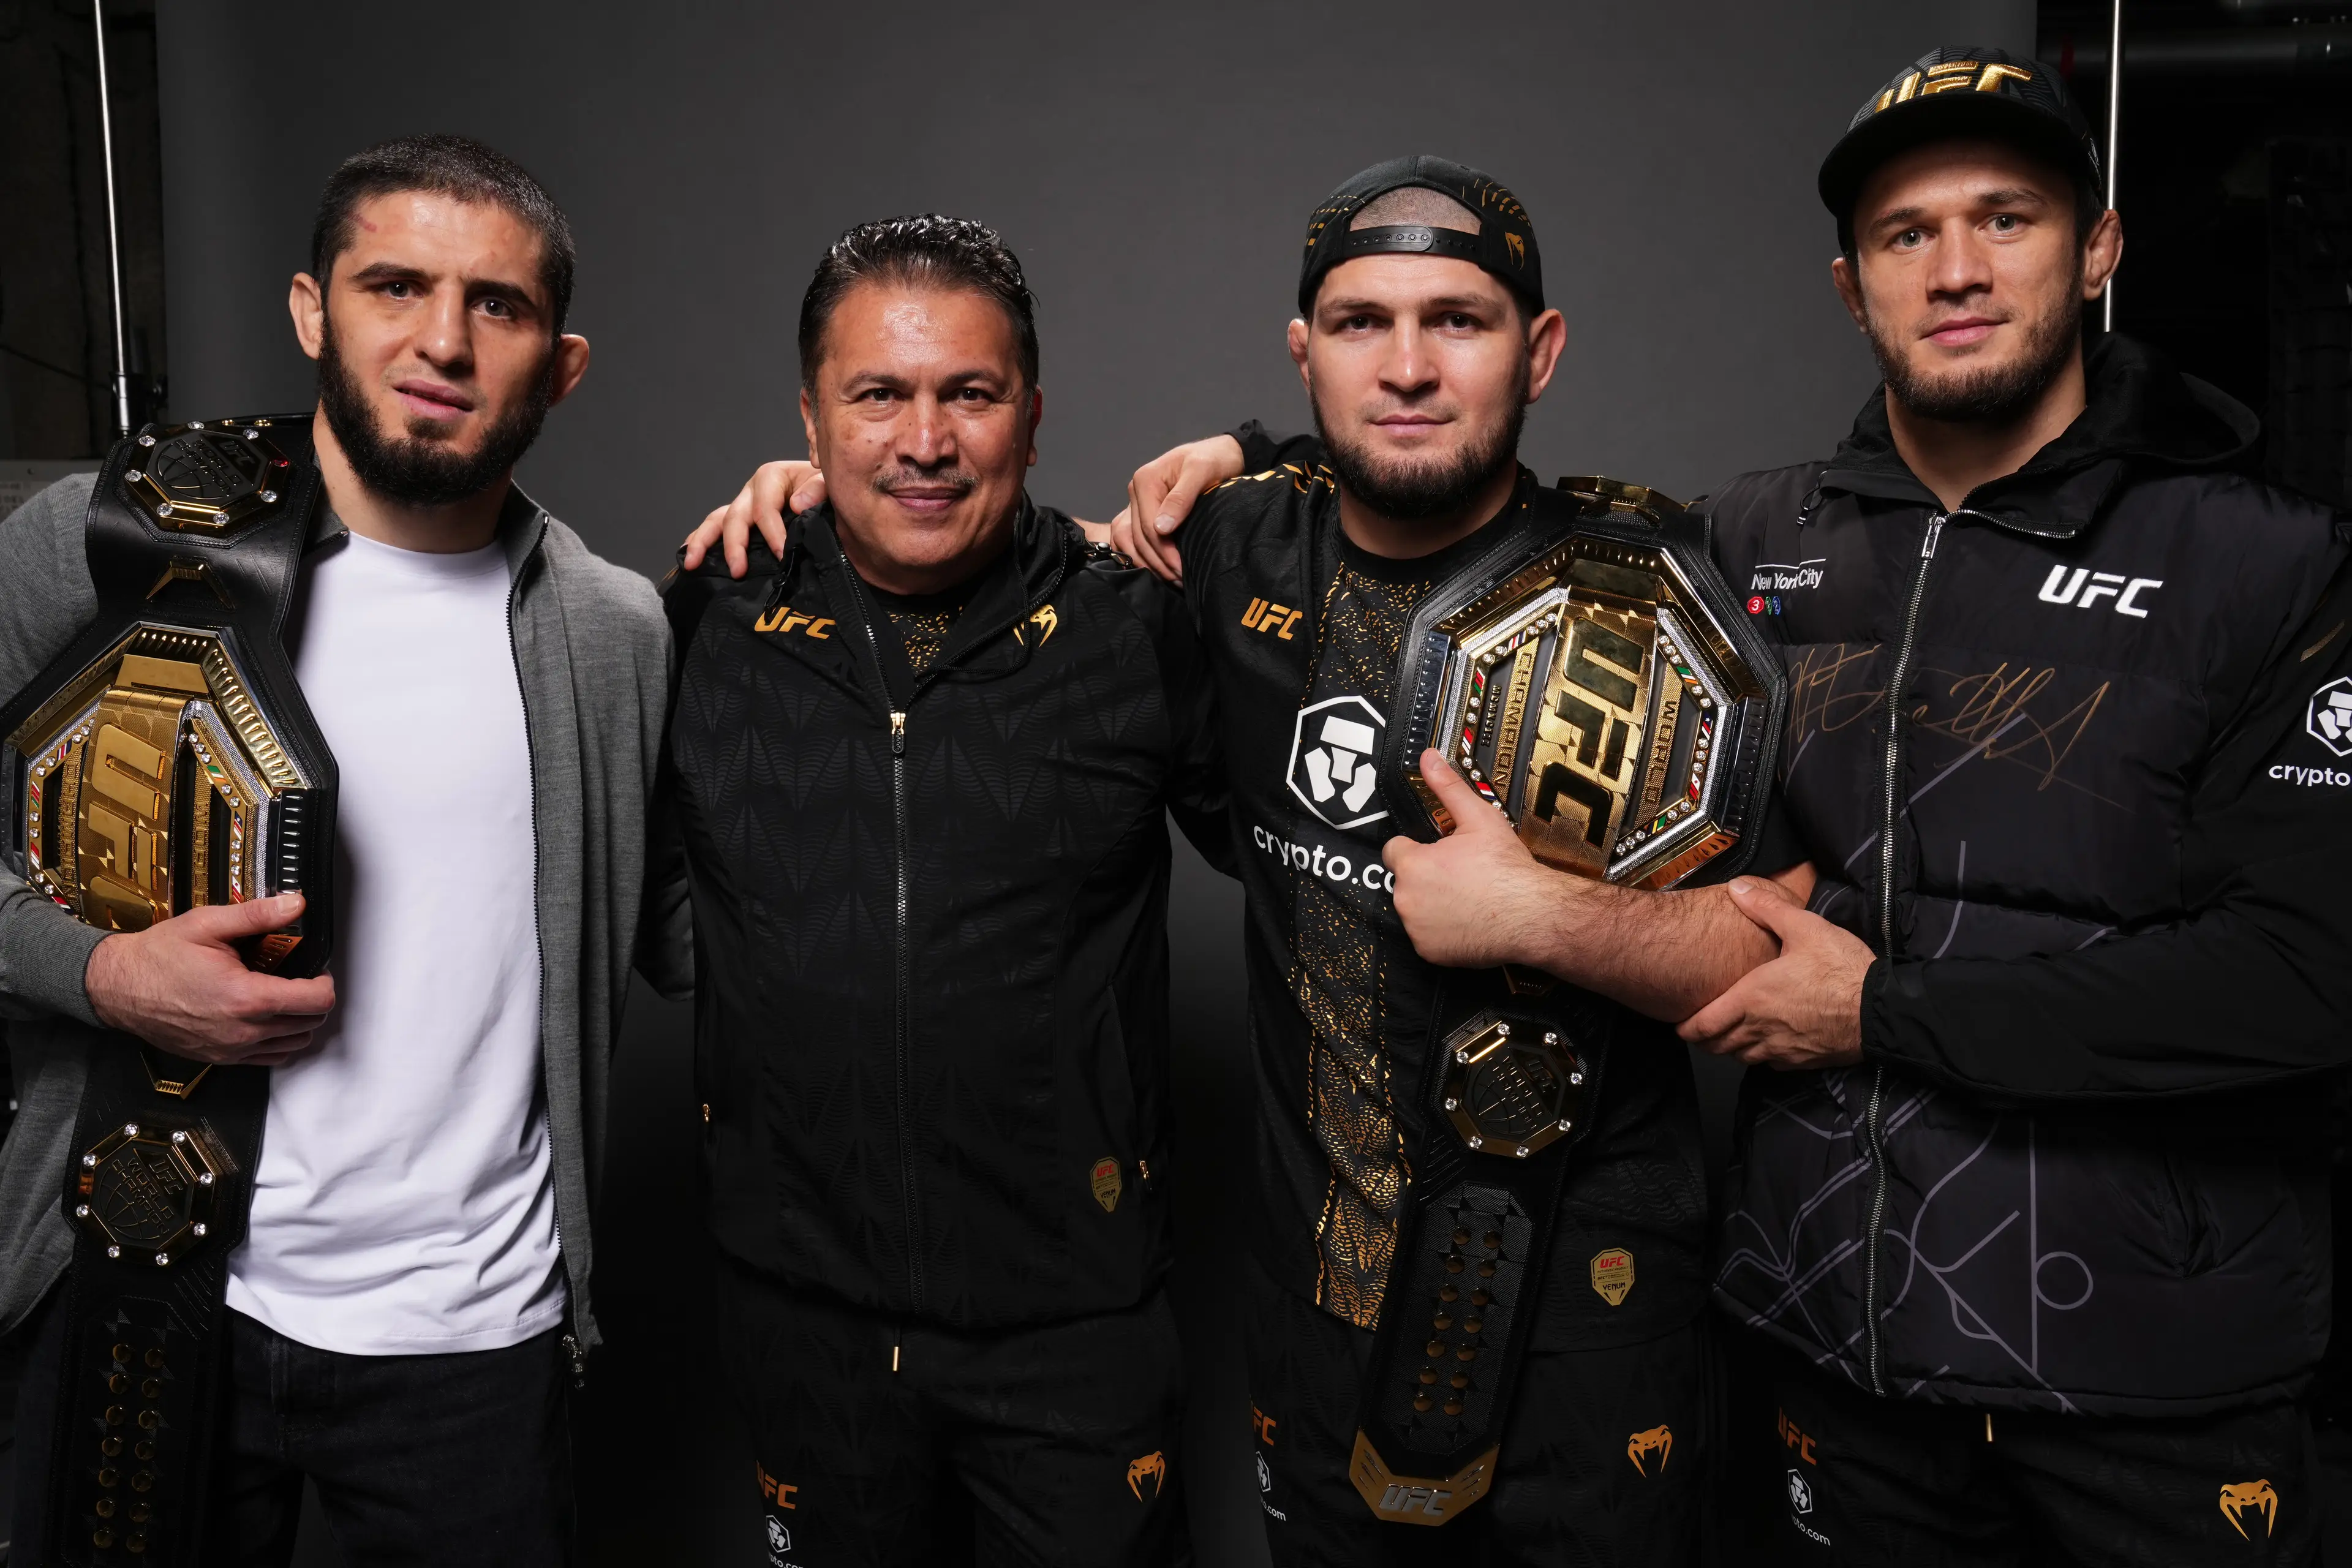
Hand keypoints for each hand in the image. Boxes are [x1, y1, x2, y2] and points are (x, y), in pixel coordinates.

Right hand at [84, 895, 336, 1066]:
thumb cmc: (157, 956)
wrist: (116, 987)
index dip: (324, 982)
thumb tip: (296, 904)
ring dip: (299, 1022)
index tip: (315, 968)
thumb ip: (258, 915)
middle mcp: (243, 1031)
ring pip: (293, 1045)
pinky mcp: (220, 1058)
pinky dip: (279, 1041)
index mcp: (246, 998)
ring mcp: (231, 1050)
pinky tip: (267, 1017)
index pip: (316, 1002)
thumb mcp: (208, 924)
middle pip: (310, 1024)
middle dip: (313, 999)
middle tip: (300, 977)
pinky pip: (269, 1058)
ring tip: (284, 995)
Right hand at [679, 460, 827, 577]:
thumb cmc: (829, 490)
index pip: (765, 508)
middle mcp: (752, 491)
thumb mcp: (829, 484)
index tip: (782, 556)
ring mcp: (743, 506)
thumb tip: (796, 503)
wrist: (831, 496)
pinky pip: (716, 529)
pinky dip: (701, 542)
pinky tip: (690, 559)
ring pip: (717, 521)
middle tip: (738, 570)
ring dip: (702, 542)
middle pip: (735, 516)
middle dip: (734, 544)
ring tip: (692, 563)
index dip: (772, 532)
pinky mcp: (741, 522)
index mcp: (772, 477)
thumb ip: (818, 489)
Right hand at [1107, 435, 1244, 585]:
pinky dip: (1138, 556)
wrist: (1221, 455)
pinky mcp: (1140, 514)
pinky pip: (1128, 540)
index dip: (1164, 552)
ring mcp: (1134, 504)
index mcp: (1145, 481)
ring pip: (1127, 542)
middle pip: (1136, 538)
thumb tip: (1162, 528)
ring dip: (1146, 563)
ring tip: (1169, 578)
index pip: (1147, 527)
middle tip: (1180, 580)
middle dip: (1158, 563)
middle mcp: (1135, 493)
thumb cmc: (1214, 459)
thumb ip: (1182, 498)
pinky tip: (1156, 569)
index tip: (1182, 569)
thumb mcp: (1202, 471)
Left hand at [1382, 749, 1559, 969]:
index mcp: (1412, 863)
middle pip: (1405, 881)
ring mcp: (1416, 928)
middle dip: (1427, 876)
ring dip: (1433, 904)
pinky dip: (1442, 932)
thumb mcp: (1478, 818)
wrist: (1532, 914)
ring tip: (1467, 897)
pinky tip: (1468, 921)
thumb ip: (1448, 787)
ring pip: (1416, 909)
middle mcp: (1406, 898)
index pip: (1395, 850)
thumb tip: (1428, 758)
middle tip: (1460, 875)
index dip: (1417, 848)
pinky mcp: (1429, 953)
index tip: (1439, 852)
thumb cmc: (1506, 869)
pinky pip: (1427, 938)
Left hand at [1678, 879, 1869, 1067]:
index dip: (1687, 1027)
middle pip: (1718, 1046)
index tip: (1680, 1024)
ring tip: (1727, 1036)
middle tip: (1699, 1030)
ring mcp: (1781, 1049)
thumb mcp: (1805, 928)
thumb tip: (1737, 888)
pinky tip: (1764, 1044)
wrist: (1881, 1010)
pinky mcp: (1802, 1061)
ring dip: (1730, 1049)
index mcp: (1752, 998)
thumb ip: (1767, 909)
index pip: (1704, 1024)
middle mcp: (1760, 1029)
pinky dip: (1759, 1056)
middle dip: (1704, 1039)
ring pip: (1741, 1058)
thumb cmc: (1842, 969)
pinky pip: (1769, 1065)